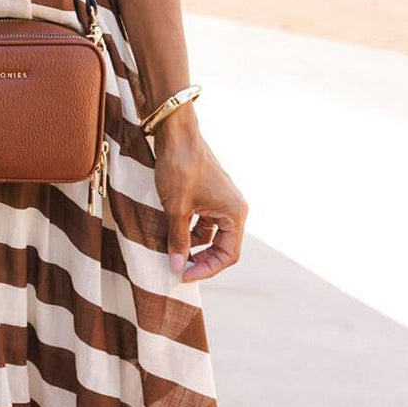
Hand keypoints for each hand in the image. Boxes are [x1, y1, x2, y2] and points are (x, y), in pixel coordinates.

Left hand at [151, 108, 247, 281]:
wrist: (175, 131)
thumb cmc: (179, 167)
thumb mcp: (176, 208)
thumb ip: (178, 240)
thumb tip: (177, 268)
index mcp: (235, 213)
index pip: (228, 255)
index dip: (207, 269)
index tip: (184, 275)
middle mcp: (234, 206)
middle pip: (223, 246)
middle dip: (202, 259)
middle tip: (179, 269)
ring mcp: (222, 198)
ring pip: (212, 233)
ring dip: (194, 244)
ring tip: (172, 252)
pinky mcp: (210, 191)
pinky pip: (205, 219)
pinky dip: (191, 228)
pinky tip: (172, 232)